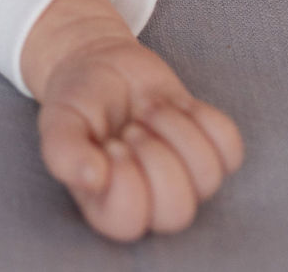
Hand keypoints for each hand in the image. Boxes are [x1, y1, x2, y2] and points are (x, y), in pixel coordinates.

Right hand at [34, 33, 244, 240]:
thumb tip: (92, 178)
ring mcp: (185, 178)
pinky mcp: (209, 149)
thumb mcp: (58, 121)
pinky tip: (177, 106)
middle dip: (156, 159)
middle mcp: (150, 202)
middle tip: (132, 128)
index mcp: (108, 206)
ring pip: (207, 177)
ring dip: (175, 130)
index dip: (125, 180)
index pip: (129, 222)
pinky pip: (230, 147)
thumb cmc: (78, 101)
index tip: (111, 143)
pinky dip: (204, 117)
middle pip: (177, 211)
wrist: (102, 65)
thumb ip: (63, 152)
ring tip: (147, 110)